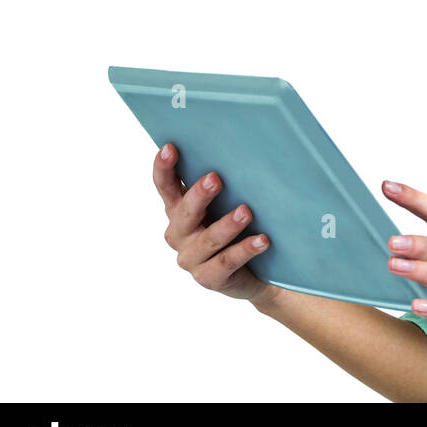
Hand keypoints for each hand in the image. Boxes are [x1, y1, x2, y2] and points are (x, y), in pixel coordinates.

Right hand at [154, 143, 278, 308]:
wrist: (254, 273)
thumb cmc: (237, 228)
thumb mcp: (226, 205)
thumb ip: (224, 185)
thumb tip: (244, 151)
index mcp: (178, 211)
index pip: (166, 187)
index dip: (164, 169)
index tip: (170, 148)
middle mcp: (180, 234)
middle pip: (184, 213)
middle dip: (199, 196)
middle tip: (215, 178)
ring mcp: (192, 258)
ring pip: (208, 239)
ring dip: (227, 224)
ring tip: (246, 211)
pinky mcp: (209, 278)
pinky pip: (227, 261)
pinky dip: (245, 249)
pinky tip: (262, 240)